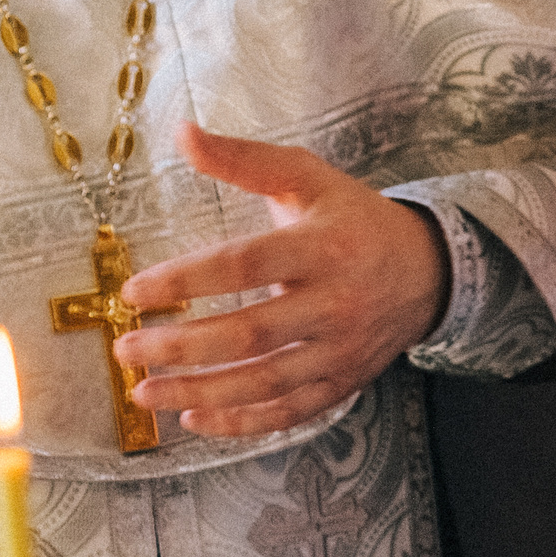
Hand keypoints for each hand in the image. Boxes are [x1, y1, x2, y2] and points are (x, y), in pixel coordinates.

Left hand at [115, 123, 446, 436]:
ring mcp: (340, 349)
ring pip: (264, 381)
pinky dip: (240, 423)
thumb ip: (244, 159)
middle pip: (250, 333)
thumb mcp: (308, 177)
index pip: (245, 265)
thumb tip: (182, 133)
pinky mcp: (342, 383)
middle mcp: (335, 302)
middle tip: (128, 347)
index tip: (134, 291)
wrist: (428, 269)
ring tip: (144, 391)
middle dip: (182, 346)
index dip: (186, 280)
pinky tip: (194, 419)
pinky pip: (288, 412)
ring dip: (199, 392)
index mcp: (322, 246)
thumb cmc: (354, 219)